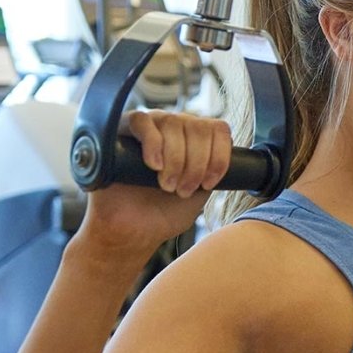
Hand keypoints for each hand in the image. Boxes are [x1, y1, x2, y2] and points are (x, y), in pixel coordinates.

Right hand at [74, 111, 231, 258]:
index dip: (219, 155)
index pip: (218, 129)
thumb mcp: (200, 193)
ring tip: (167, 185)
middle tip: (184, 190)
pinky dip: (153, 144)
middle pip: (198, 126)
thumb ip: (213, 172)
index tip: (209, 184)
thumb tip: (230, 160)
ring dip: (176, 158)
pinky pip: (142, 121)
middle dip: (196, 163)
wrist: (130, 231)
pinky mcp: (122, 129)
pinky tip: (154, 166)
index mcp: (195, 141)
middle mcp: (174, 128)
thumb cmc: (164, 213)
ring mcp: (149, 126)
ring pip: (173, 122)